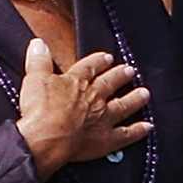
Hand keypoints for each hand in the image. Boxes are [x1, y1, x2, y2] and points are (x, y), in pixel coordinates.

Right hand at [16, 37, 152, 177]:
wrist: (46, 138)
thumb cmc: (39, 111)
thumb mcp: (34, 79)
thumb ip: (39, 61)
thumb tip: (38, 43)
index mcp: (77, 82)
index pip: (90, 67)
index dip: (99, 61)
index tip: (107, 57)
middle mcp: (93, 97)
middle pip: (110, 83)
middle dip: (120, 76)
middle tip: (130, 70)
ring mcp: (102, 118)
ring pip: (123, 105)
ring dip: (135, 98)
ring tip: (145, 93)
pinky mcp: (105, 139)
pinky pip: (126, 134)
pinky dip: (138, 131)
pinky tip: (148, 127)